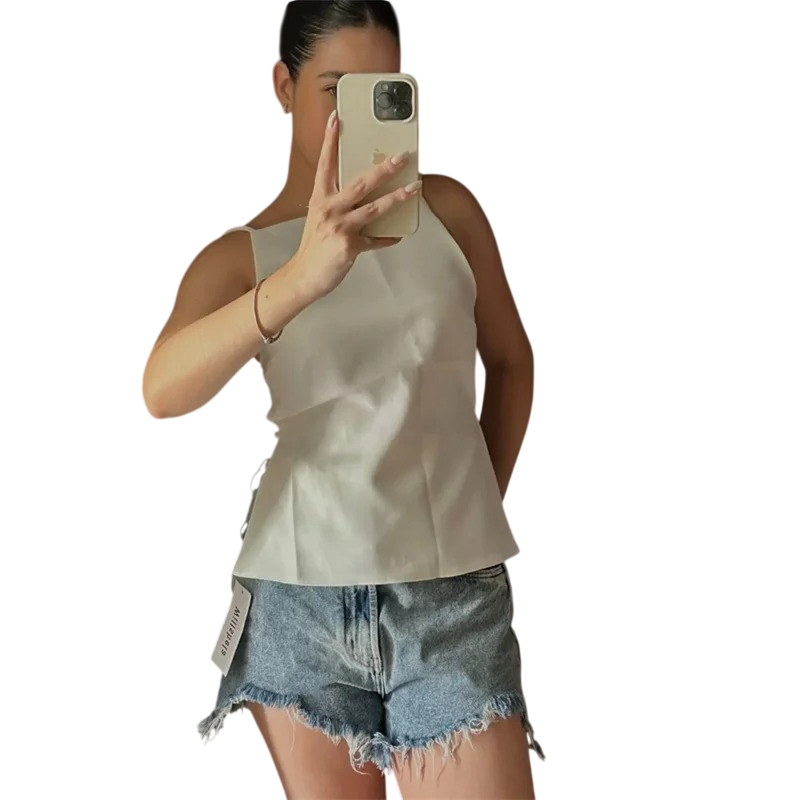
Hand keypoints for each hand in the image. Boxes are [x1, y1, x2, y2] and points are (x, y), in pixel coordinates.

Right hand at [288, 110, 420, 299]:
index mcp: (319, 198)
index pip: (325, 164)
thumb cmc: (314, 246)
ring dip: (398, 196)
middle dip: (385, 168)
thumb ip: (338, 202)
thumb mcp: (320, 217)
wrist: (304, 275)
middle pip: (361, 182)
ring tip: (415, 188)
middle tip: (402, 156)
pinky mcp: (350, 246)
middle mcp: (329, 209)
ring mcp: (340, 227)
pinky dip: (389, 237)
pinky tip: (399, 234)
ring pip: (375, 207)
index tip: (336, 119)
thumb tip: (365, 190)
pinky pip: (376, 239)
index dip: (330, 140)